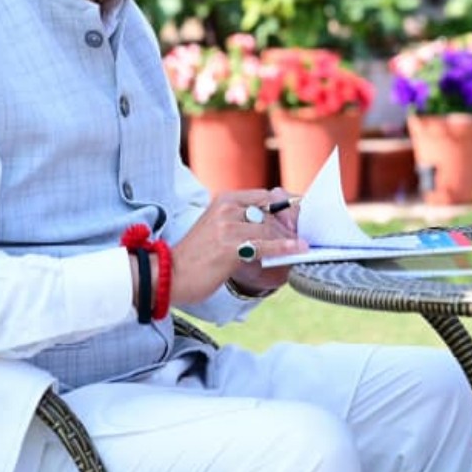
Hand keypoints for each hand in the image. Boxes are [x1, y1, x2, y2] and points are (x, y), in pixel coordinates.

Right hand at [167, 188, 307, 304]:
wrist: (167, 275)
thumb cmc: (195, 257)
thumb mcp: (218, 229)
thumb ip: (242, 222)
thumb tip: (276, 224)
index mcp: (224, 200)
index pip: (266, 196)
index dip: (286, 207)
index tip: (301, 217)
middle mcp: (227, 208)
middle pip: (271, 212)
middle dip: (290, 226)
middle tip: (304, 236)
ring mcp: (228, 226)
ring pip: (270, 228)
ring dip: (289, 239)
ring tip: (302, 247)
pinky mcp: (230, 247)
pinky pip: (265, 245)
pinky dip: (285, 247)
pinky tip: (299, 250)